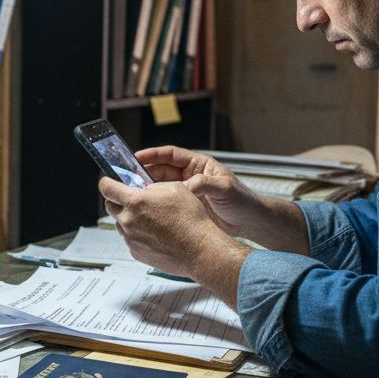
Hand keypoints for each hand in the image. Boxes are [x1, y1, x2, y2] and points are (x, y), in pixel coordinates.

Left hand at [98, 177, 248, 303]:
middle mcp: (129, 221)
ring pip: (120, 224)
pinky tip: (155, 233)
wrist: (200, 250)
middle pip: (110, 206)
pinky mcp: (136, 253)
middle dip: (117, 200)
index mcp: (135, 202)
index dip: (107, 182)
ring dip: (129, 218)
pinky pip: (131, 239)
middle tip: (132, 199)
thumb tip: (143, 187)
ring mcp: (131, 239)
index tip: (109, 181)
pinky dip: (138, 234)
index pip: (107, 188)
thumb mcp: (174, 188)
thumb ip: (152, 186)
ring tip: (150, 218)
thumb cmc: (191, 220)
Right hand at [136, 146, 264, 237]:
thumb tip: (185, 186)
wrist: (251, 223)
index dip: (153, 155)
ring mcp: (187, 193)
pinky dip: (156, 205)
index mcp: (199, 165)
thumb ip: (204, 184)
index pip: (171, 155)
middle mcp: (191, 177)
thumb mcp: (224, 188)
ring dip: (148, 190)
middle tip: (127, 178)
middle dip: (144, 173)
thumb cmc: (242, 201)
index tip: (136, 157)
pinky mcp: (186, 209)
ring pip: (162, 188)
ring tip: (132, 194)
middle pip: (162, 170)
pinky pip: (167, 204)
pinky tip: (146, 209)